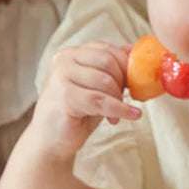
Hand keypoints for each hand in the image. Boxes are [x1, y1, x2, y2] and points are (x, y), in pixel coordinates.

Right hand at [30, 41, 139, 159]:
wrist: (51, 141)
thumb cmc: (75, 113)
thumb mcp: (97, 87)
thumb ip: (113, 67)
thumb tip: (137, 47)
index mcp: (71, 53)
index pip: (107, 49)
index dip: (126, 66)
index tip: (133, 84)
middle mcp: (64, 60)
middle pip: (108, 61)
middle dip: (122, 83)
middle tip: (126, 100)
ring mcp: (61, 76)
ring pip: (105, 81)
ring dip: (118, 100)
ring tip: (116, 115)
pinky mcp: (64, 96)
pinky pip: (100, 100)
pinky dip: (119, 109)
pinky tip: (130, 116)